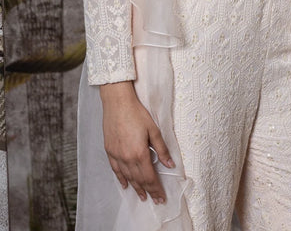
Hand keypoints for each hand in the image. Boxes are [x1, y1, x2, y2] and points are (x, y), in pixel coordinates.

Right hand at [100, 81, 174, 203]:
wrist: (117, 103)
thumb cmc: (137, 113)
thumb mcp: (153, 130)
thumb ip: (161, 149)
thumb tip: (170, 164)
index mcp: (139, 153)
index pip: (149, 177)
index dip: (156, 189)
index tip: (161, 197)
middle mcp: (127, 158)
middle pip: (139, 180)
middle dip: (148, 191)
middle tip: (155, 200)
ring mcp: (117, 155)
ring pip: (128, 177)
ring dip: (136, 188)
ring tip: (143, 196)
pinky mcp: (110, 151)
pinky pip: (116, 170)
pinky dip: (121, 179)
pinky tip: (125, 185)